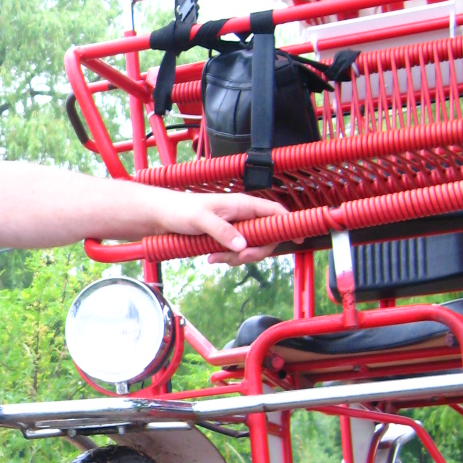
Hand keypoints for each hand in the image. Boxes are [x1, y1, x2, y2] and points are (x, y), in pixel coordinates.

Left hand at [152, 189, 288, 265]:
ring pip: (251, 247)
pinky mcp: (226, 238)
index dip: (289, 223)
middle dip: (254, 252)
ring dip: (236, 258)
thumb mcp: (202, 219)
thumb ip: (223, 231)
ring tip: (214, 257)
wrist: (162, 216)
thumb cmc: (181, 210)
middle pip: (266, 237)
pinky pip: (236, 252)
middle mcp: (243, 215)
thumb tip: (243, 244)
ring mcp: (236, 227)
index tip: (299, 236)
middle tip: (235, 257)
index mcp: (242, 204)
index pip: (274, 212)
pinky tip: (211, 257)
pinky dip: (227, 258)